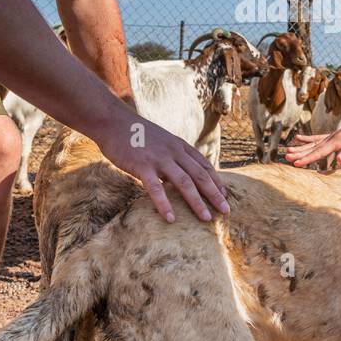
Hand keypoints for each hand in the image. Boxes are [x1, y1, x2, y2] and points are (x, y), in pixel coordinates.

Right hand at [95, 113, 228, 223]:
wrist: (113, 122)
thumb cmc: (136, 135)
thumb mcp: (162, 141)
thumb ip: (173, 155)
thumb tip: (182, 173)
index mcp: (180, 146)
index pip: (204, 165)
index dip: (217, 181)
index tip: (225, 196)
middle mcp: (174, 152)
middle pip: (200, 175)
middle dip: (215, 194)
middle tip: (226, 211)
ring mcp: (159, 159)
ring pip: (184, 183)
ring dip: (197, 202)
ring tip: (206, 218)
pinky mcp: (142, 166)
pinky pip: (156, 188)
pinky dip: (165, 204)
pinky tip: (171, 218)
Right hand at [285, 114, 340, 169]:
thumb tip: (339, 161)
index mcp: (337, 141)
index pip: (320, 152)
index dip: (307, 158)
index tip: (296, 163)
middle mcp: (331, 138)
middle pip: (313, 147)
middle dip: (300, 153)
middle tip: (287, 158)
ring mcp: (331, 136)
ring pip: (312, 143)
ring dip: (300, 148)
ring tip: (288, 150)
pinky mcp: (333, 136)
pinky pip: (317, 139)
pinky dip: (307, 139)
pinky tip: (298, 138)